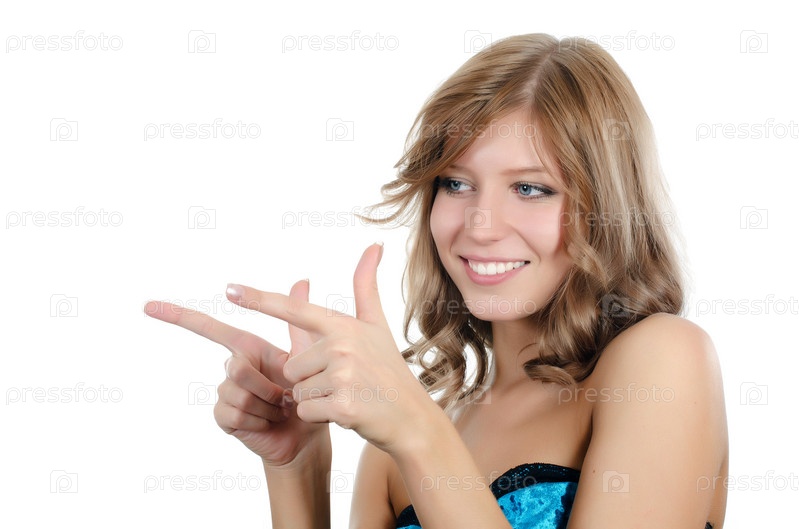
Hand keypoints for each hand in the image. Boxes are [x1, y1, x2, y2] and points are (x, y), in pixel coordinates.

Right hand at [143, 279, 329, 466]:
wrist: (305, 434)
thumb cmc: (306, 392)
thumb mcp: (307, 353)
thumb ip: (299, 318)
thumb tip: (302, 279)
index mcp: (248, 348)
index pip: (210, 328)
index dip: (179, 316)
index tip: (149, 306)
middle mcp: (233, 368)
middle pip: (236, 367)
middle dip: (268, 385)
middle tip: (285, 396)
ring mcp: (226, 393)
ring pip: (236, 393)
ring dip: (266, 406)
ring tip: (278, 410)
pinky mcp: (224, 416)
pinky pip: (233, 413)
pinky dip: (258, 420)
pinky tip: (266, 422)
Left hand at [225, 243, 439, 455]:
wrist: (410, 416)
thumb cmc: (389, 369)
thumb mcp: (377, 324)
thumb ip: (366, 285)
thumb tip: (373, 245)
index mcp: (343, 326)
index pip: (294, 310)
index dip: (259, 300)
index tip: (229, 290)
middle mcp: (342, 347)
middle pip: (292, 366)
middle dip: (309, 380)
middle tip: (343, 382)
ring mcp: (343, 376)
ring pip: (297, 391)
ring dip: (315, 399)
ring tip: (346, 396)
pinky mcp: (342, 405)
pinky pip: (306, 411)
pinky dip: (319, 416)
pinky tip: (346, 412)